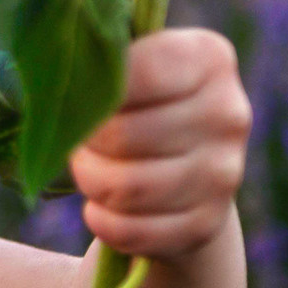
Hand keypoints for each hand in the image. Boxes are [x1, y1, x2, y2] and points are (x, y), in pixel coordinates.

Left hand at [69, 27, 249, 260]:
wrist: (183, 171)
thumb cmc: (139, 104)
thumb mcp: (131, 66)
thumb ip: (104, 57)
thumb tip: (59, 64)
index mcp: (210, 58)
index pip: (140, 71)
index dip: (93, 88)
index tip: (79, 94)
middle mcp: (228, 113)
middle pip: (122, 135)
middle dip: (84, 143)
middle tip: (80, 141)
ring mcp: (224, 174)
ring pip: (126, 188)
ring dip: (90, 182)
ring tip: (89, 170)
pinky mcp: (207, 224)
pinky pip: (131, 231)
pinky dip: (102, 222)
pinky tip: (101, 208)